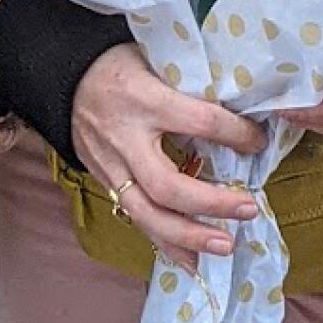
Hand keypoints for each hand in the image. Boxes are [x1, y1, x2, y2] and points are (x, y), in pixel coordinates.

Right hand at [69, 45, 266, 272]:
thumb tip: (241, 109)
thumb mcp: (154, 60)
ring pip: (147, 214)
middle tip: (249, 208)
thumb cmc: (117, 63)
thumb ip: (190, 87)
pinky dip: (166, 244)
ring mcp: (111, 166)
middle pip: (166, 185)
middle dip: (211, 203)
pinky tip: (193, 262)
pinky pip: (136, 219)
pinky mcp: (104, 182)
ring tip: (225, 246)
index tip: (258, 140)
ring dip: (189, 236)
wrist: (64, 77)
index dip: (235, 134)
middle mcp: (125, 139)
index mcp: (144, 98)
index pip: (198, 121)